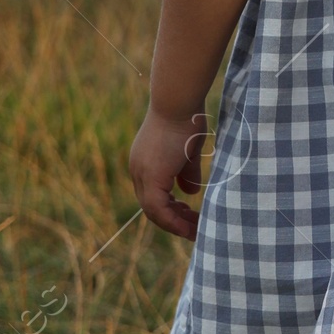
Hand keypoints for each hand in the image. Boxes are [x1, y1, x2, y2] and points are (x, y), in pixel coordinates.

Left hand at [130, 106, 207, 238]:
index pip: (153, 195)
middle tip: (194, 228)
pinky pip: (159, 209)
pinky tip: (189, 226)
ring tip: (196, 231)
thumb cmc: (185, 118)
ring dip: (175, 224)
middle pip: (151, 207)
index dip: (171, 209)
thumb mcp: (188, 151)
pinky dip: (173, 221)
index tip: (189, 216)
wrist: (178, 102)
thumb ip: (187, 173)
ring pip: (153, 211)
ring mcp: (142, 174)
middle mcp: (138, 170)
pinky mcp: (151, 177)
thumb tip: (191, 192)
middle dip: (174, 220)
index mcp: (144, 163)